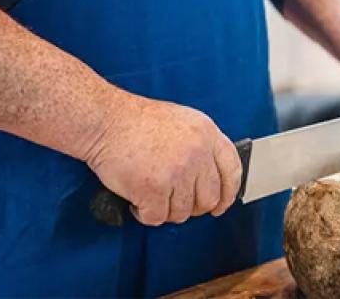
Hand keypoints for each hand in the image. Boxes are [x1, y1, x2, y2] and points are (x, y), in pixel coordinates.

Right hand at [83, 95, 240, 226]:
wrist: (106, 121)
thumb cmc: (138, 121)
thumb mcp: (184, 121)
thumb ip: (202, 145)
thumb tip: (210, 175)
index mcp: (207, 134)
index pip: (232, 170)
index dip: (229, 193)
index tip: (221, 204)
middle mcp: (197, 153)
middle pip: (209, 198)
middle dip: (193, 206)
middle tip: (176, 201)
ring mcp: (177, 172)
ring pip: (183, 212)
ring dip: (166, 210)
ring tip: (152, 194)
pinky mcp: (154, 189)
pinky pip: (157, 217)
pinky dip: (145, 214)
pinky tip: (138, 200)